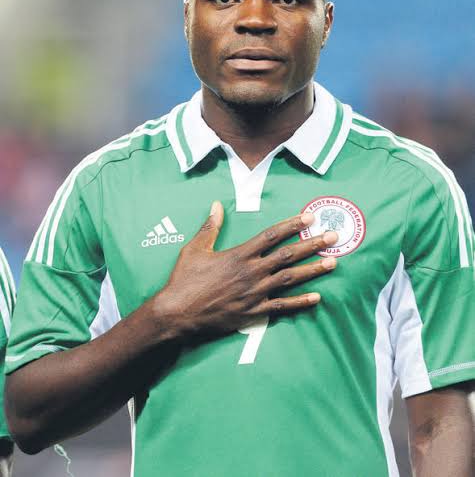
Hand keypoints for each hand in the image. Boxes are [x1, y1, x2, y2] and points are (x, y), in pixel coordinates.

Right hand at [155, 201, 337, 339]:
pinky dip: (300, 303)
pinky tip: (317, 297)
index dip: (292, 225)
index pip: (271, 236)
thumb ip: (210, 226)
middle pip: (288, 255)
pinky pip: (282, 306)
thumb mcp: (195, 248)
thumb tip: (217, 204)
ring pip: (290, 279)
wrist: (177, 313)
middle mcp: (251, 272)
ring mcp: (255, 293)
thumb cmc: (184, 279)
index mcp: (239, 255)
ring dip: (313, 270)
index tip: (309, 218)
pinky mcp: (254, 312)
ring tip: (333, 262)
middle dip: (313, 245)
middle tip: (334, 237)